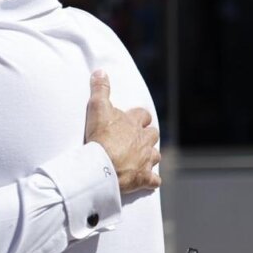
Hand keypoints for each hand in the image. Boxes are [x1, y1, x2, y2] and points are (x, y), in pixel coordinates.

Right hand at [83, 70, 159, 192]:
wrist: (101, 166)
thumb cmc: (100, 137)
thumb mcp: (97, 108)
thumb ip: (100, 90)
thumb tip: (101, 71)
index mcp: (134, 123)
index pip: (143, 115)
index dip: (139, 117)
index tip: (133, 120)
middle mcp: (144, 140)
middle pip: (153, 135)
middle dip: (147, 136)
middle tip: (136, 139)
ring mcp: (145, 160)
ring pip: (156, 156)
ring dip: (150, 156)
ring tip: (141, 159)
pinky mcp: (143, 178)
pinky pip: (153, 180)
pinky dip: (151, 180)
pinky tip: (148, 181)